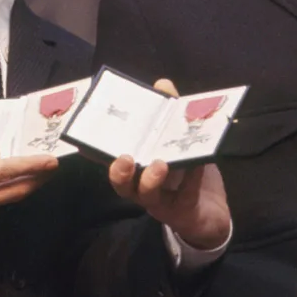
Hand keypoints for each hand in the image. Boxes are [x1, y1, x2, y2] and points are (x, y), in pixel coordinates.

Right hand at [0, 139, 59, 248]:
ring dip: (21, 186)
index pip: (4, 172)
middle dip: (37, 179)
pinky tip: (1, 183)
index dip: (30, 165)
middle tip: (52, 167)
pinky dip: (1, 193)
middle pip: (15, 192)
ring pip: (5, 200)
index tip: (52, 161)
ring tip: (33, 171)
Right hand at [106, 78, 232, 249]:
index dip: (96, 152)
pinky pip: (185, 196)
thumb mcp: (181, 140)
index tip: (85, 141)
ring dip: (150, 180)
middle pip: (121, 183)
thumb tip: (161, 84)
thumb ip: (171, 113)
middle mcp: (142, 186)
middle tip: (124, 157)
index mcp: (137, 169)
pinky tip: (199, 165)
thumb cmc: (189, 173)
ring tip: (159, 165)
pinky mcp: (181, 211)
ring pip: (145, 195)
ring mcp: (159, 201)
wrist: (211, 212)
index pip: (111, 160)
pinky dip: (192, 179)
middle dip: (118, 171)